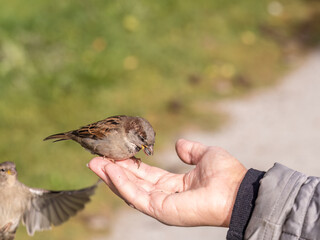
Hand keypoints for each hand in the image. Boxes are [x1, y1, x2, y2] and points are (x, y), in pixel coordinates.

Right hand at [88, 139, 246, 226]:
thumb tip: (178, 145)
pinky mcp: (161, 210)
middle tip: (94, 158)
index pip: (145, 175)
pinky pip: (136, 196)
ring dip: (112, 176)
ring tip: (95, 163)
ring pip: (130, 190)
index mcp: (174, 184)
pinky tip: (110, 170)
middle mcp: (165, 196)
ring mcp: (162, 205)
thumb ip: (190, 151)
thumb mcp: (205, 154)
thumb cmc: (226, 174)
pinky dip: (122, 184)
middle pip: (133, 183)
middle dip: (113, 170)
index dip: (129, 165)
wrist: (237, 189)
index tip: (113, 154)